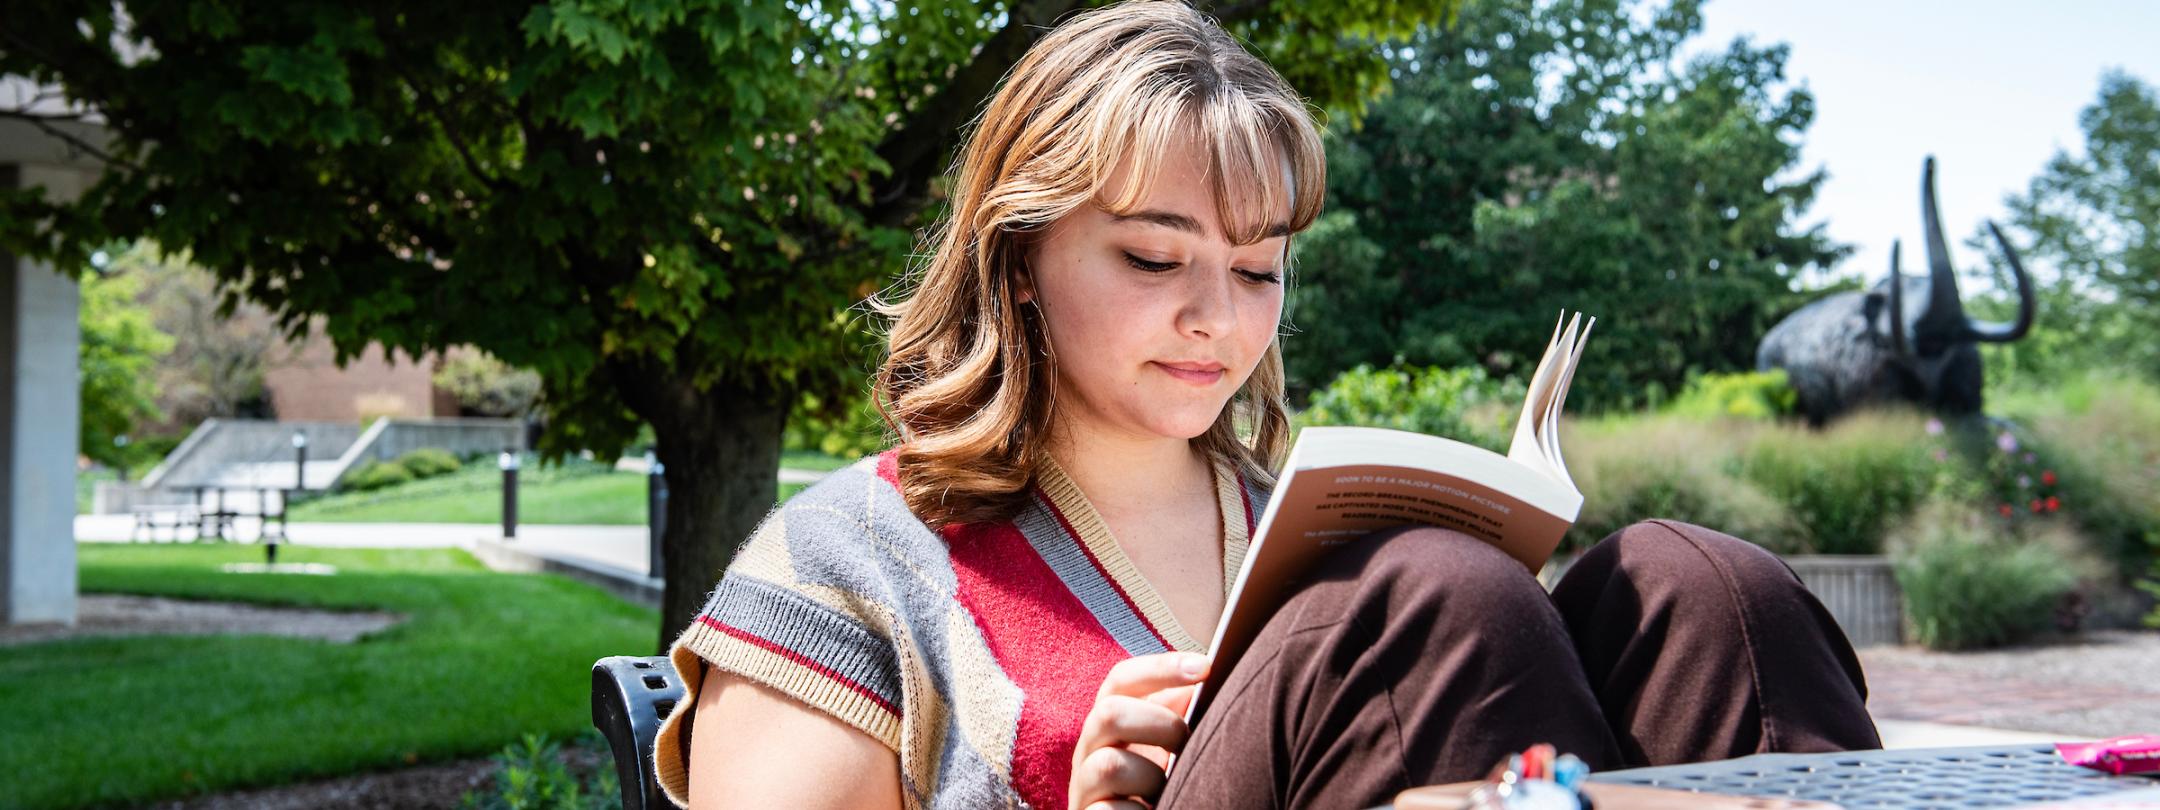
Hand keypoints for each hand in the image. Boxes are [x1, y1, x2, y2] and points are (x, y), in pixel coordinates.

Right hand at [1068, 651, 1208, 809]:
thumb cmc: (1158, 789)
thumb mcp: (1168, 750)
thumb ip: (1179, 714)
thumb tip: (1206, 676)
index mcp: (1110, 725)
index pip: (1122, 680)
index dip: (1161, 667)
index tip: (1207, 667)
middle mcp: (1089, 751)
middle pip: (1108, 713)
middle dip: (1159, 723)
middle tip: (1186, 742)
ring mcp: (1084, 788)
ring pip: (1108, 765)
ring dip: (1150, 776)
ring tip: (1168, 790)